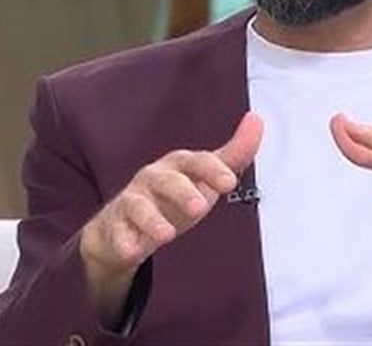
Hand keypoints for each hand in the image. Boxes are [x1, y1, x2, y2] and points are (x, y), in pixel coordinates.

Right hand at [80, 112, 262, 325]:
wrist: (123, 228)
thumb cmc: (170, 199)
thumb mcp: (203, 180)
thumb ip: (233, 155)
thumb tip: (257, 120)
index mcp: (177, 167)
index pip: (195, 162)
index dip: (211, 170)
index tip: (229, 183)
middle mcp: (152, 179)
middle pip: (166, 180)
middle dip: (182, 191)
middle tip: (201, 207)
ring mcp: (131, 202)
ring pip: (138, 206)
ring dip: (151, 219)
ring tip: (167, 235)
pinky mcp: (114, 227)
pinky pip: (117, 233)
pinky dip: (123, 241)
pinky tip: (132, 251)